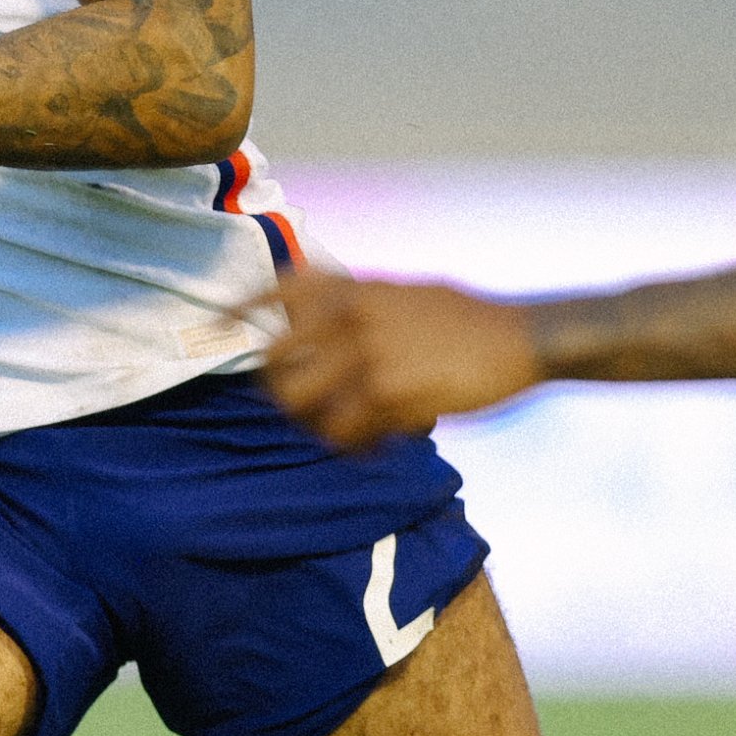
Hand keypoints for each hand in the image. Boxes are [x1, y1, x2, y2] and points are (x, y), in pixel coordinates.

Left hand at [262, 269, 543, 448]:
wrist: (523, 337)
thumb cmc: (468, 319)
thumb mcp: (408, 292)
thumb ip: (362, 300)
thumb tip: (323, 308)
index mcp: (356, 288)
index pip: (282, 287)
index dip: (240, 304)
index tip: (213, 323)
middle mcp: (353, 317)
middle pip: (276, 363)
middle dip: (281, 394)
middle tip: (305, 410)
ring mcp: (369, 356)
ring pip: (304, 406)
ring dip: (317, 427)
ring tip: (347, 432)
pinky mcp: (391, 395)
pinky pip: (346, 434)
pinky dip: (354, 448)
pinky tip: (378, 446)